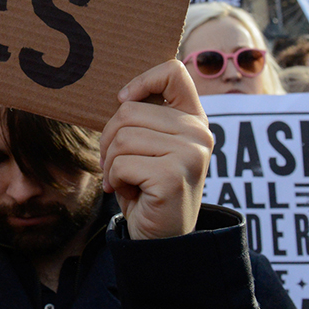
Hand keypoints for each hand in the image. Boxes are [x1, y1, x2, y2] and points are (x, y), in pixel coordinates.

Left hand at [98, 60, 212, 239]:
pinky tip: (131, 192)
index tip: (123, 101)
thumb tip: (120, 96)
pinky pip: (121, 164)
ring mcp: (190, 154)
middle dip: (109, 139)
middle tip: (116, 163)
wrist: (161, 236)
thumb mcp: (149, 144)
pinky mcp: (173, 176)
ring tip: (127, 179)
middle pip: (128, 111)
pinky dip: (115, 180)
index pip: (173, 72)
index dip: (141, 81)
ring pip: (122, 138)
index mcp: (194, 118)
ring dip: (111, 163)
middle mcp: (199, 132)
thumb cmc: (147, 185)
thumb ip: (143, 117)